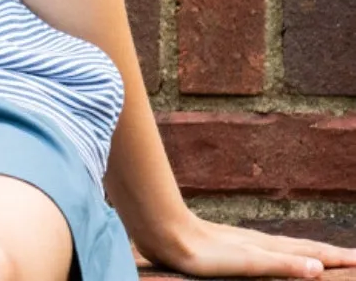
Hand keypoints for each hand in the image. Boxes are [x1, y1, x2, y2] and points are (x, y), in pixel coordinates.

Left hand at [143, 211, 355, 277]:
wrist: (165, 232)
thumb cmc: (203, 252)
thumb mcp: (247, 262)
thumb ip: (281, 265)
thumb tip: (319, 268)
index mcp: (269, 249)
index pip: (312, 254)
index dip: (337, 258)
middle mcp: (261, 243)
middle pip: (303, 248)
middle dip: (330, 254)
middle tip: (355, 257)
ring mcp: (246, 242)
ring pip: (286, 247)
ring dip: (309, 252)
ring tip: (323, 255)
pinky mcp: (229, 245)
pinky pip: (267, 249)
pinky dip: (283, 252)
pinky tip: (274, 254)